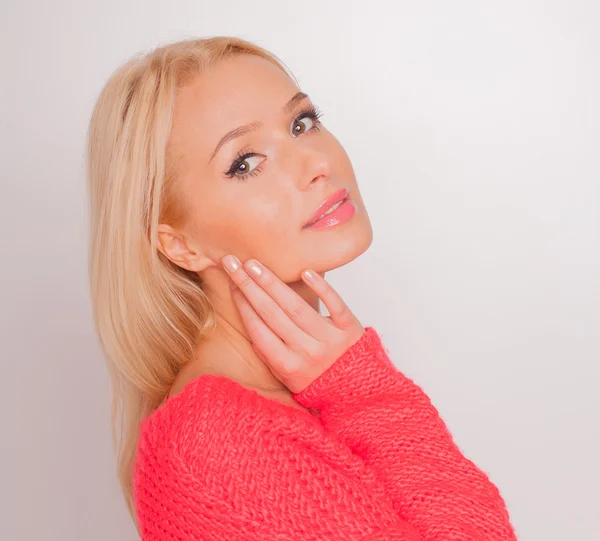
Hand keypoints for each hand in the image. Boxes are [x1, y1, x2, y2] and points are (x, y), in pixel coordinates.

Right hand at [221, 255, 364, 393]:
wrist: (356, 391)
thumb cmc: (317, 380)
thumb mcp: (286, 376)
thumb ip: (268, 353)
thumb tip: (248, 319)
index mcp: (288, 366)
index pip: (259, 331)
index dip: (243, 306)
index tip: (231, 284)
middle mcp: (307, 353)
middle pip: (272, 314)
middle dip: (249, 287)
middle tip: (233, 264)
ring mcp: (329, 340)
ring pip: (296, 307)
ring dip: (272, 283)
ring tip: (255, 265)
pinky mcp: (350, 329)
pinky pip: (335, 305)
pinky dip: (321, 288)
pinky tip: (305, 272)